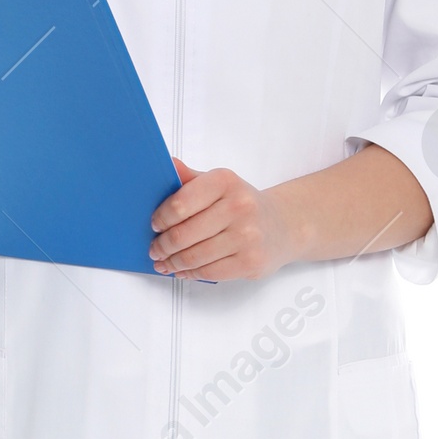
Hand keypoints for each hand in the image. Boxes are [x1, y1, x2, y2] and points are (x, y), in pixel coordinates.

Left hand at [150, 159, 297, 282]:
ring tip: (164, 262)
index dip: (161, 218)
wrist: (283, 226)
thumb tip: (166, 165)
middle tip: (155, 249)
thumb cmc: (244, 205)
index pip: (180, 203)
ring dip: (172, 262)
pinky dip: (190, 273)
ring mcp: (247, 236)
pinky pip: (209, 272)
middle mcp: (239, 207)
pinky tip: (183, 270)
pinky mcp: (250, 262)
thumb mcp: (219, 184)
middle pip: (183, 234)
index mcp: (225, 182)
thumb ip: (191, 178)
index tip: (154, 225)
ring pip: (194, 256)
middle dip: (162, 245)